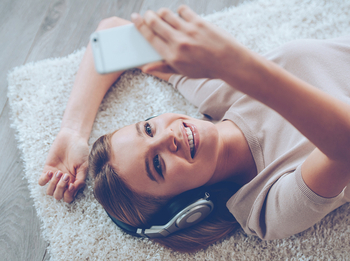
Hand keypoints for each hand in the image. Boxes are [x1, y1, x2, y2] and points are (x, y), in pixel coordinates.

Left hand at [38, 128, 88, 202]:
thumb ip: (81, 179)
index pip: (69, 198)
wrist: (72, 138)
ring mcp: (55, 177)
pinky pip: (41, 182)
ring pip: (49, 191)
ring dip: (53, 184)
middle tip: (66, 176)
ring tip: (59, 172)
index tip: (71, 185)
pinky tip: (51, 171)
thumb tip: (74, 190)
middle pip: (58, 196)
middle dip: (60, 188)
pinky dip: (45, 179)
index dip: (69, 195)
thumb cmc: (80, 151)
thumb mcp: (84, 165)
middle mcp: (65, 182)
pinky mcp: (47, 170)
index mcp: (75, 183)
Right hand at [131, 5, 246, 78]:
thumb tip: (145, 68)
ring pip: (166, 14)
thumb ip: (163, 68)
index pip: (149, 37)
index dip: (140, 25)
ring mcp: (188, 31)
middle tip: (148, 15)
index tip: (135, 18)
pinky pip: (183, 10)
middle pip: (154, 22)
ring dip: (162, 13)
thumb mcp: (182, 72)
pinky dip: (180, 11)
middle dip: (148, 16)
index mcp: (171, 56)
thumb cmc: (205, 68)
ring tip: (164, 16)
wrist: (228, 62)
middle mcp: (178, 42)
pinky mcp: (199, 22)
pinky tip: (182, 16)